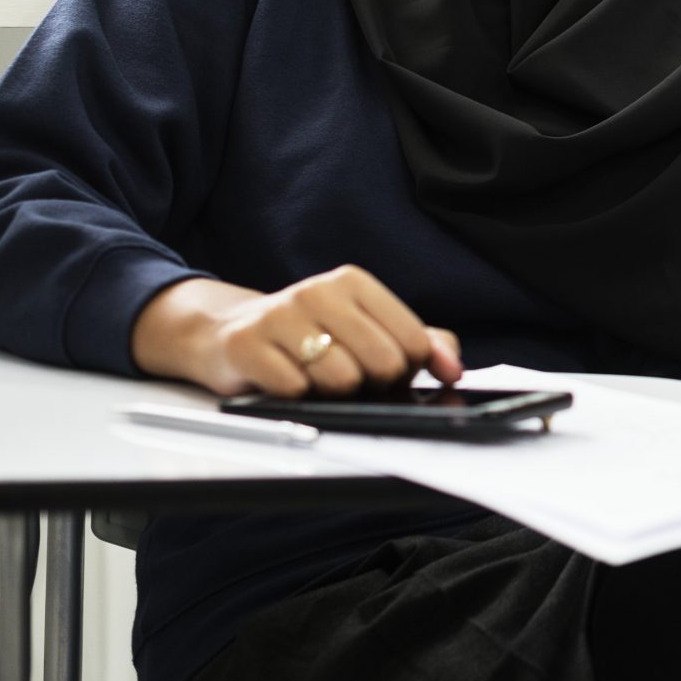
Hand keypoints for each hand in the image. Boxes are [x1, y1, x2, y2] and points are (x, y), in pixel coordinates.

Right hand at [131, 265, 463, 397]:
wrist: (227, 331)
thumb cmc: (308, 335)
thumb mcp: (366, 328)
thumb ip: (420, 343)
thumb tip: (452, 367)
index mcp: (354, 283)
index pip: (413, 340)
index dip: (410, 370)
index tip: (396, 373)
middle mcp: (318, 290)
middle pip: (383, 362)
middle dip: (374, 384)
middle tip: (352, 380)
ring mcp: (279, 315)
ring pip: (341, 379)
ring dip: (334, 393)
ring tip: (316, 380)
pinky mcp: (246, 344)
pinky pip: (294, 390)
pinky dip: (296, 397)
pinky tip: (284, 381)